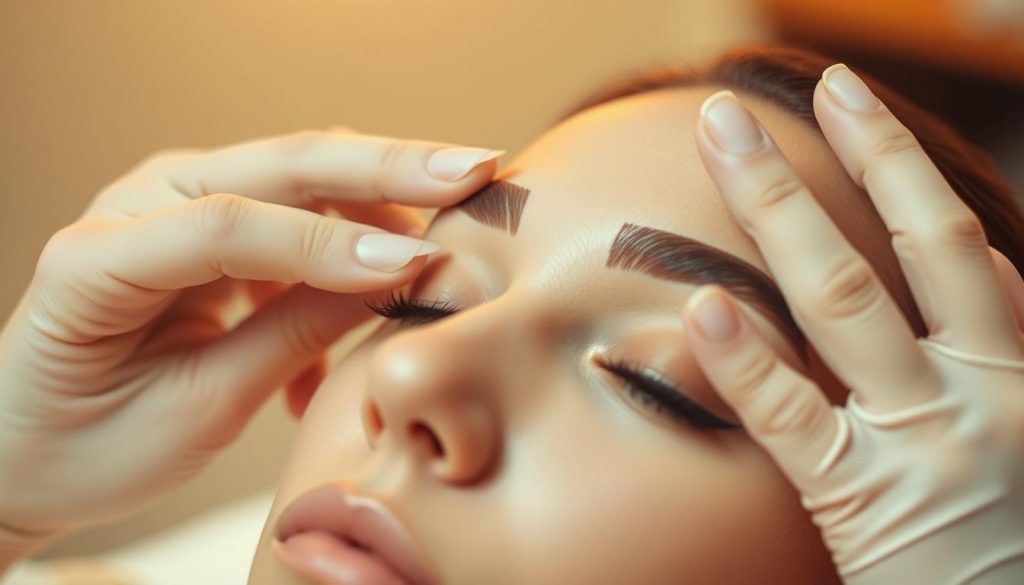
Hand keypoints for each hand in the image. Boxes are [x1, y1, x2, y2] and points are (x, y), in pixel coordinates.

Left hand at [0, 128, 500, 559]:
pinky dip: (353, 252)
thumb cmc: (90, 441)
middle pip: (280, 164)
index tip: (412, 268)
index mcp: (102, 253)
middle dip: (386, 166)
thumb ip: (292, 337)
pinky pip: (303, 218)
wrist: (32, 448)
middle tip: (475, 168)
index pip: (230, 225)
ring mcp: (182, 202)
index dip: (328, 244)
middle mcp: (144, 201)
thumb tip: (395, 282)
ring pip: (304, 177)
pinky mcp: (216, 224)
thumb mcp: (196, 408)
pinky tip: (372, 310)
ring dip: (384, 204)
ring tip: (449, 245)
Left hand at [684, 67, 1023, 582]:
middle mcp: (983, 391)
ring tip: (725, 141)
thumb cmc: (1012, 540)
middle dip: (866, 151)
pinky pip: (793, 417)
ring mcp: (924, 441)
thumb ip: (1004, 349)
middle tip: (815, 84)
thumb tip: (986, 263)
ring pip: (845, 298)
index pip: (961, 248)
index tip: (860, 109)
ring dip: (778, 206)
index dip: (906, 169)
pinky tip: (704, 301)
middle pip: (916, 242)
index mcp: (1020, 373)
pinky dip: (747, 357)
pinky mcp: (865, 502)